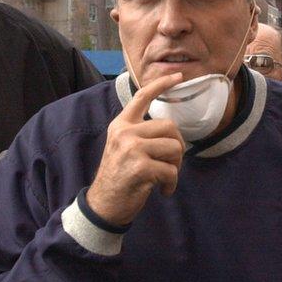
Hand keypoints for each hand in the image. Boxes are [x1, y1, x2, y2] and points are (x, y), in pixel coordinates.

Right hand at [86, 73, 185, 225]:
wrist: (103, 205)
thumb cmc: (119, 177)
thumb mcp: (123, 148)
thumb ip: (141, 134)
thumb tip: (171, 132)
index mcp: (121, 125)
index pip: (142, 97)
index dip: (161, 85)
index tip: (178, 77)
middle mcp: (125, 133)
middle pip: (170, 127)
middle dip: (177, 147)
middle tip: (170, 165)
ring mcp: (132, 149)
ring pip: (175, 148)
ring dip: (176, 167)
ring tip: (165, 178)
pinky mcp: (140, 167)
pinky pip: (171, 171)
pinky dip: (171, 184)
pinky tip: (162, 191)